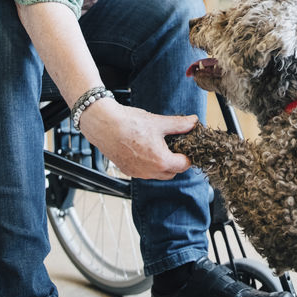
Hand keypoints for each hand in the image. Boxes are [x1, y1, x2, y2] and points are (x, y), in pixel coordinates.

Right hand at [78, 98, 196, 179]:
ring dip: (162, 164)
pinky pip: (144, 172)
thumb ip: (179, 124)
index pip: (184, 165)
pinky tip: (144, 149)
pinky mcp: (127, 171)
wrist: (104, 125)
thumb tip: (193, 121)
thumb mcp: (159, 122)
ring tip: (158, 146)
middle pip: (172, 172)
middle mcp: (149, 172)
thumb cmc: (129, 123)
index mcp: (161, 161)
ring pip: (157, 174)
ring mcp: (137, 173)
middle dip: (176, 161)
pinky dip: (148, 164)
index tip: (186, 146)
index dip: (188, 155)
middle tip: (174, 145)